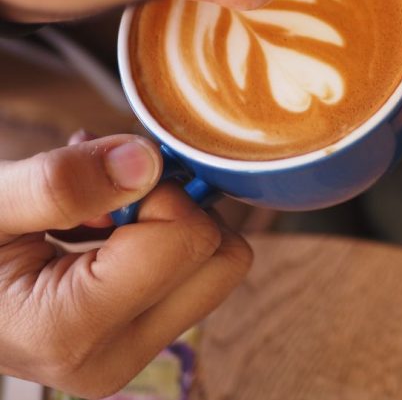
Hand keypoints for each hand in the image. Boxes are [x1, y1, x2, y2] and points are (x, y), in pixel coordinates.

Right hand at [0, 133, 252, 397]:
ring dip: (167, 220)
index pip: (189, 240)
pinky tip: (101, 225)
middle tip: (112, 189)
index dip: (157, 190)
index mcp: (72, 332)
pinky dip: (159, 236)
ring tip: (95, 208)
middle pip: (223, 261)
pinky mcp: (139, 340)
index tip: (106, 177)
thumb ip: (61, 183)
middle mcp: (114, 359)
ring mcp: (131, 356)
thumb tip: (146, 160)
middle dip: (176, 208)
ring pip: (215, 267)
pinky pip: (193, 274)